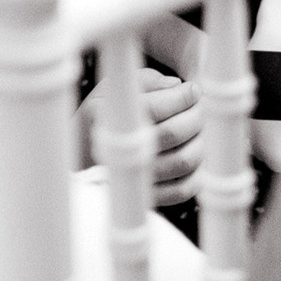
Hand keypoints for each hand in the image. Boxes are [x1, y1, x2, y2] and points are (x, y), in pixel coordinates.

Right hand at [78, 68, 203, 207]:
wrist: (82, 153)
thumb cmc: (104, 114)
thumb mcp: (114, 88)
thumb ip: (145, 81)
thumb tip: (174, 86)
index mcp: (107, 119)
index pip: (154, 108)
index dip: (181, 97)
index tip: (191, 89)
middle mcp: (118, 152)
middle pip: (172, 133)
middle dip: (194, 115)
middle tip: (196, 106)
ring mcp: (133, 180)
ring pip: (183, 162)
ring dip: (197, 141)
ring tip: (193, 128)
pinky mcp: (148, 199)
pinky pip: (182, 190)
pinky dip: (195, 172)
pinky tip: (189, 152)